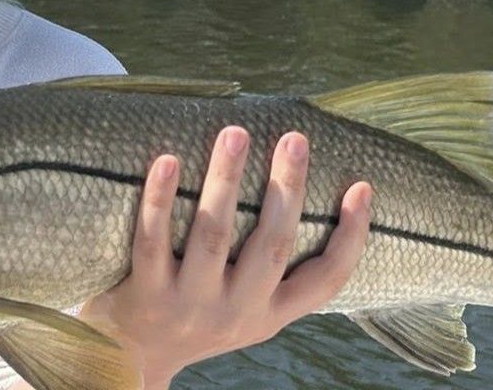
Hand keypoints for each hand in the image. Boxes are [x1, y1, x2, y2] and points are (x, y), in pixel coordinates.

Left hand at [80, 127, 372, 388]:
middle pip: (272, 247)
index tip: (362, 188)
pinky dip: (160, 200)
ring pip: (212, 237)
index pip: (325, 281)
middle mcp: (236, 312)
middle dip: (287, 190)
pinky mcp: (144, 295)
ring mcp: (189, 305)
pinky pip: (152, 242)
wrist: (129, 360)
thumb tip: (299, 185)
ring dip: (226, 181)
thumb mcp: (243, 307)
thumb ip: (268, 266)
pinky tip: (167, 160)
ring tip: (236, 133)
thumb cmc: (194, 314)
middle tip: (295, 139)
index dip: (351, 238)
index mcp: (269, 313)